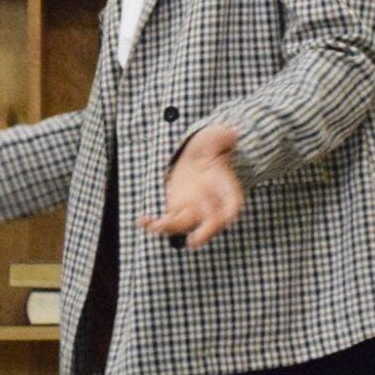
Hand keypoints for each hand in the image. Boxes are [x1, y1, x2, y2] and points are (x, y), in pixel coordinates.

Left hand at [139, 124, 243, 250]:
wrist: (200, 154)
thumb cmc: (212, 146)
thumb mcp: (219, 137)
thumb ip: (223, 138)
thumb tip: (232, 134)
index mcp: (229, 191)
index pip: (232, 206)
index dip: (229, 212)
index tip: (229, 218)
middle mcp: (212, 205)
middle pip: (210, 223)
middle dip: (203, 233)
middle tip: (195, 240)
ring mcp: (193, 210)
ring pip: (184, 225)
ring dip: (170, 228)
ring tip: (158, 226)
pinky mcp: (175, 210)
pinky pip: (165, 221)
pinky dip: (153, 223)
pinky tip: (142, 220)